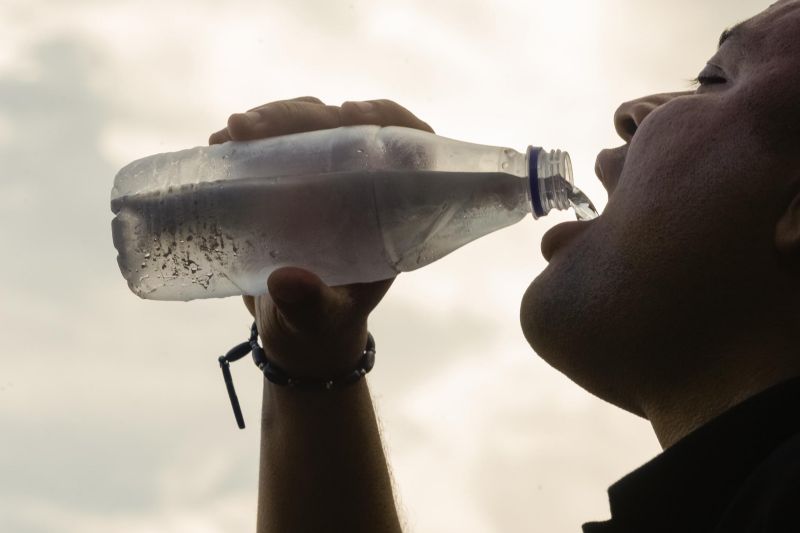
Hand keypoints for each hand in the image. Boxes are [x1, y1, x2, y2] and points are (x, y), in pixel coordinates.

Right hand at [209, 97, 434, 378]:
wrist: (293, 334)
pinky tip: (217, 144)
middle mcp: (356, 185)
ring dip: (267, 121)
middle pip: (340, 127)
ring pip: (303, 128)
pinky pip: (269, 148)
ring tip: (229, 133)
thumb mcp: (320, 320)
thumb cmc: (321, 328)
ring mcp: (319, 180)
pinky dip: (243, 141)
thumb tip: (286, 282)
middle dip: (298, 117)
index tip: (352, 114)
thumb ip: (309, 305)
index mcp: (386, 211)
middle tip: (251, 128)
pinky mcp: (284, 184)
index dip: (387, 118)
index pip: (405, 145)